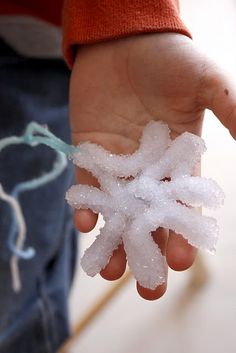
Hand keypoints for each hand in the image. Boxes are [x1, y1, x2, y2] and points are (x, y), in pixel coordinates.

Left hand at [69, 33, 235, 299]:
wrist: (124, 42)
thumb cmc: (170, 60)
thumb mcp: (206, 84)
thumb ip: (231, 111)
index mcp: (180, 161)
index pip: (183, 205)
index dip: (182, 233)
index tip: (180, 260)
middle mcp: (150, 171)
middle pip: (150, 219)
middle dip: (149, 251)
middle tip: (147, 287)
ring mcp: (119, 165)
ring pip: (117, 212)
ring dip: (113, 241)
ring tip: (110, 270)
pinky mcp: (90, 155)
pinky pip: (87, 189)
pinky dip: (85, 208)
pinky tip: (85, 227)